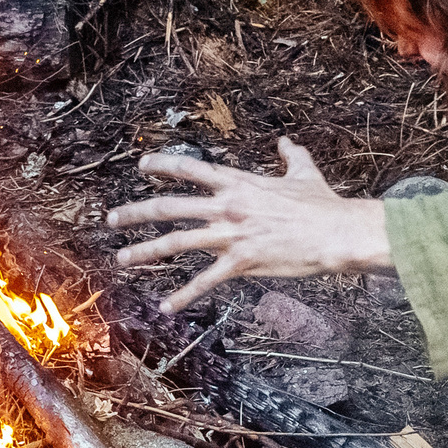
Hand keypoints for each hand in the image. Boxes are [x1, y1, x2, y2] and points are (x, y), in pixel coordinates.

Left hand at [106, 138, 390, 313]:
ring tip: (123, 258)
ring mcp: (231, 235)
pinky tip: (165, 306)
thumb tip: (286, 142)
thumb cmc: (322, 204)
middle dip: (135, 212)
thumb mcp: (304, 173)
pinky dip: (183, 295)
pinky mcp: (241, 263)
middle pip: (169, 207)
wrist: (336, 233)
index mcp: (238, 183)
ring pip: (176, 242)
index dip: (163, 165)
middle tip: (111, 218)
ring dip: (146, 251)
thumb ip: (291, 155)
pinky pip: (205, 281)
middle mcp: (227, 207)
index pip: (191, 168)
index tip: (142, 165)